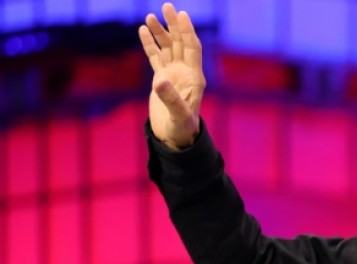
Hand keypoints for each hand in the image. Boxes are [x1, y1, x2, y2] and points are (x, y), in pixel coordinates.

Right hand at [138, 3, 204, 149]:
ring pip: (167, 48)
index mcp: (194, 77)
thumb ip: (170, 98)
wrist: (175, 137)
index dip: (187, 32)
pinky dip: (150, 44)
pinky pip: (156, 57)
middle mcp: (185, 72)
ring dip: (160, 32)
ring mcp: (173, 74)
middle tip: (168, 7)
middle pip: (180, 43)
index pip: (192, 48)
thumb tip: (159, 81)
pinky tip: (143, 30)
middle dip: (174, 25)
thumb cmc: (181, 128)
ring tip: (150, 17)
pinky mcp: (162, 79)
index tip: (182, 15)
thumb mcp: (178, 114)